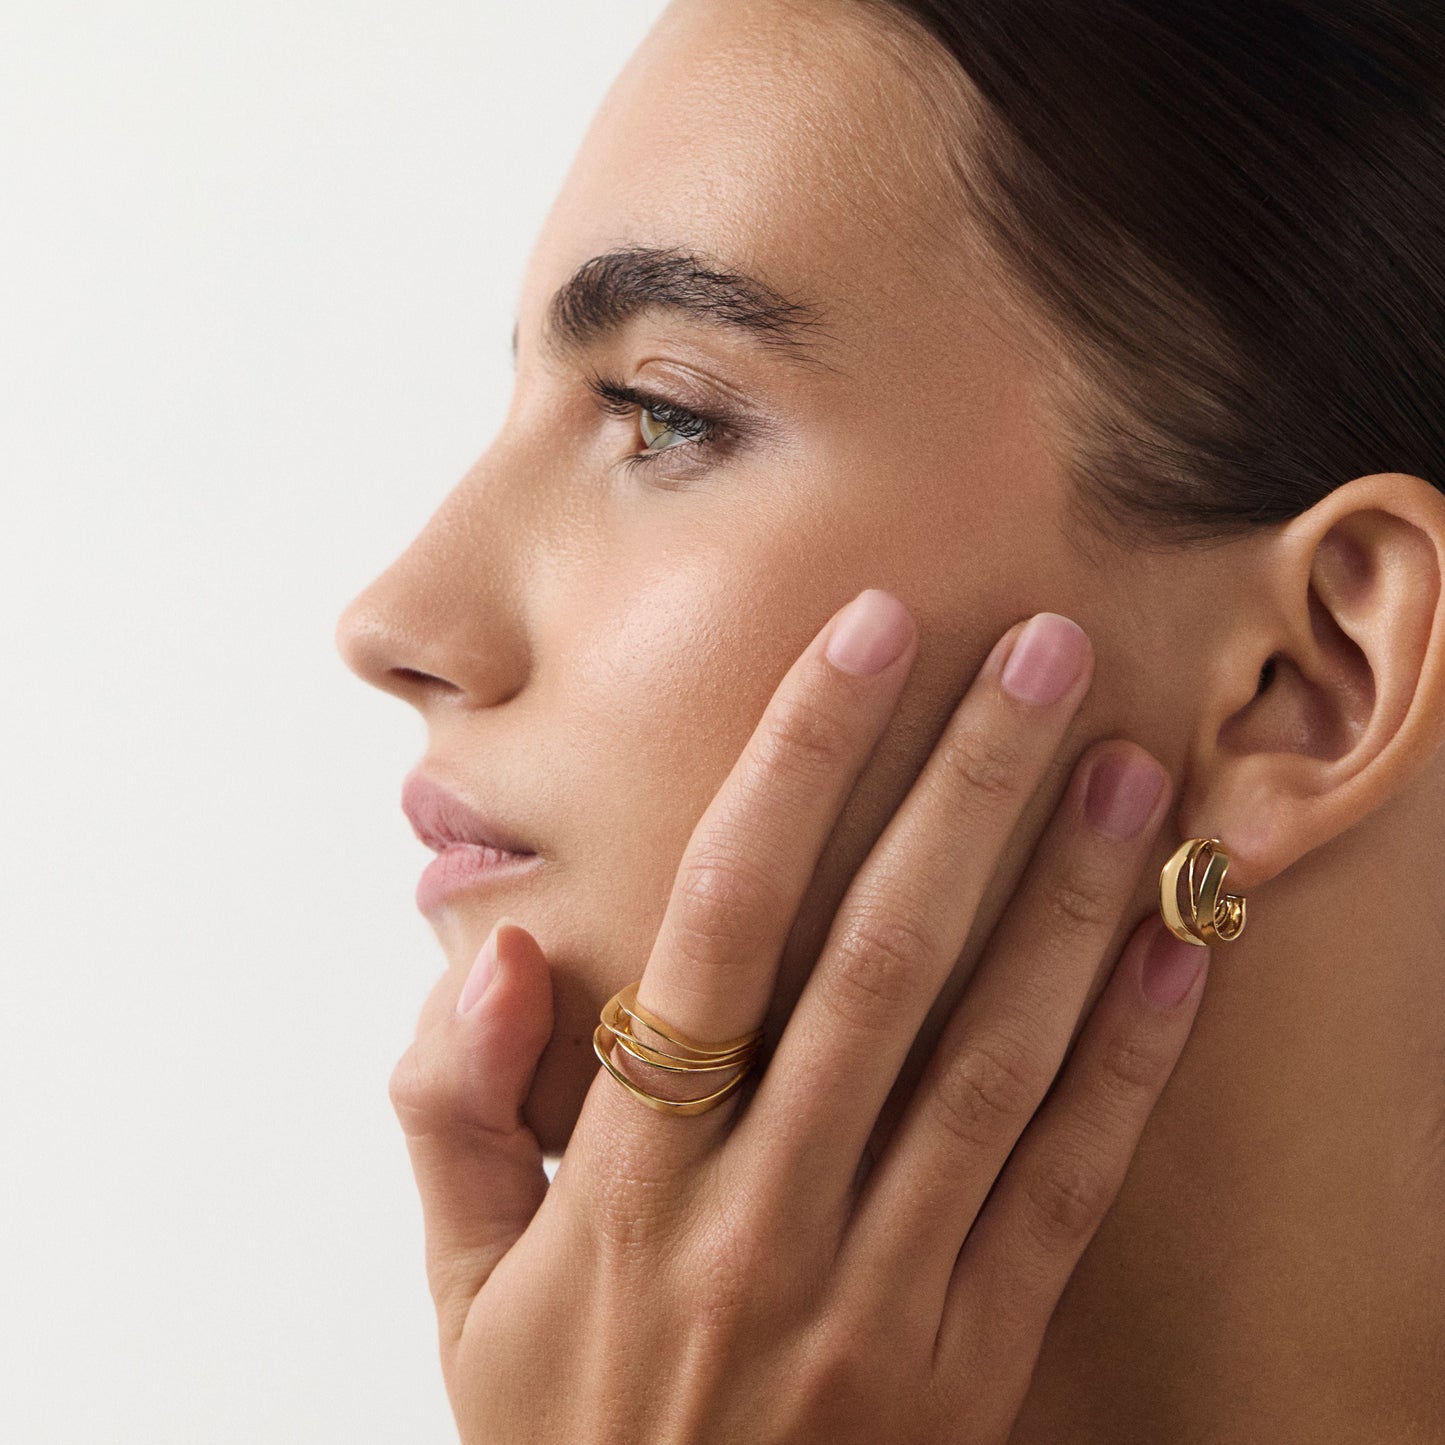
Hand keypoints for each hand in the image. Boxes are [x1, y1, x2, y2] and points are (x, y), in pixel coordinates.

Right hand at [388, 589, 1208, 1443]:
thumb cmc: (567, 1438)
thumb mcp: (461, 1290)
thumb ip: (453, 1111)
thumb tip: (498, 954)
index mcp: (627, 1184)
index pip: (719, 922)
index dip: (794, 763)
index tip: (862, 639)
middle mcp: (760, 1218)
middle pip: (878, 958)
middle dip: (964, 787)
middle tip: (1040, 651)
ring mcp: (880, 1289)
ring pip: (988, 1055)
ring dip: (1067, 896)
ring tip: (1128, 764)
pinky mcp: (974, 1357)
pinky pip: (1063, 1187)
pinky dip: (1127, 1059)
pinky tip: (1175, 946)